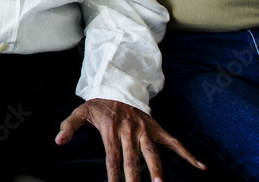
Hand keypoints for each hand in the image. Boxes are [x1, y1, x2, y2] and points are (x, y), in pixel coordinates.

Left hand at [56, 98, 204, 181]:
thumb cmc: (98, 105)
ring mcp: (145, 129)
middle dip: (136, 177)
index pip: (112, 157)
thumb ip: (68, 127)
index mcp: (111, 129)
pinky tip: (201, 167)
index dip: (113, 174)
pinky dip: (188, 154)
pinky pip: (174, 142)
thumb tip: (58, 141)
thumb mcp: (80, 112)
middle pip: (133, 158)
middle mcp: (129, 131)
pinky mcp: (156, 128)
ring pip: (153, 152)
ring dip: (158, 168)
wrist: (117, 85)